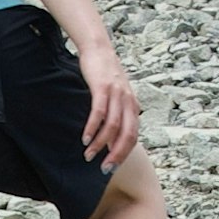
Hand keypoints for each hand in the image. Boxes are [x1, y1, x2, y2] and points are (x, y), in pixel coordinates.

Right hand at [69, 30, 140, 169]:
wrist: (99, 49)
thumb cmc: (105, 74)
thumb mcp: (116, 95)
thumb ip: (116, 114)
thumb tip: (111, 138)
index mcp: (133, 106)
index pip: (133, 136)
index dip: (123, 154)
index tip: (111, 167)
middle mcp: (128, 101)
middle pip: (127, 135)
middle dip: (115, 155)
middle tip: (103, 169)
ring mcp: (117, 94)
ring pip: (113, 126)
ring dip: (100, 144)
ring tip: (88, 155)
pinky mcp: (103, 87)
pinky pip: (100, 112)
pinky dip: (93, 127)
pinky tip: (85, 138)